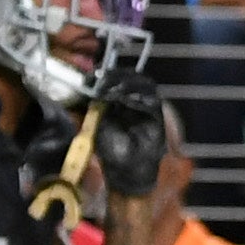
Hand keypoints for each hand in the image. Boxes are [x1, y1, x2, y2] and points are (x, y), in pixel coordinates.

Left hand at [92, 79, 167, 196]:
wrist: (126, 170)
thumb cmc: (110, 150)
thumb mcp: (96, 122)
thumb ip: (94, 104)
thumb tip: (86, 86)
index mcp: (119, 100)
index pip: (116, 78)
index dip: (105, 74)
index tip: (91, 76)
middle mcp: (134, 100)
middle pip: (131, 77)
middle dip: (116, 75)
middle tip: (102, 79)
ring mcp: (147, 107)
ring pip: (145, 84)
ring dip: (128, 83)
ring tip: (114, 88)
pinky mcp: (157, 116)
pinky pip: (152, 101)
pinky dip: (139, 96)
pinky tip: (125, 98)